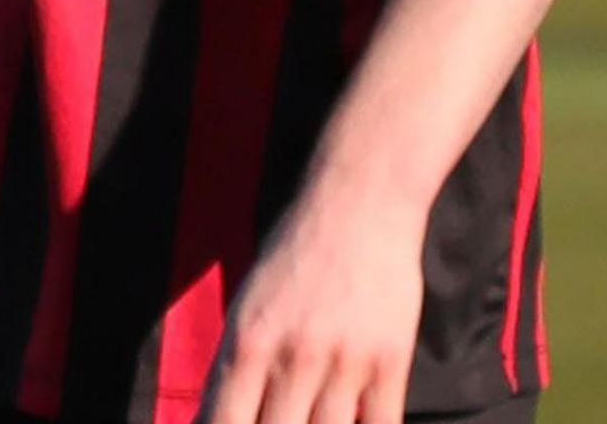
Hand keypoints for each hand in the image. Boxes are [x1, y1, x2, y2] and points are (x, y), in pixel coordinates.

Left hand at [202, 182, 425, 423]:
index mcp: (247, 341)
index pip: (224, 421)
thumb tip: (216, 418)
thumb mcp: (248, 303)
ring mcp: (344, 362)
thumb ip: (234, 364)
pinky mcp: (390, 362)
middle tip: (280, 419)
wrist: (359, 205)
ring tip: (311, 420)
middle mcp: (293, 357)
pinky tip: (357, 423)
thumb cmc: (295, 253)